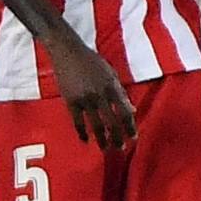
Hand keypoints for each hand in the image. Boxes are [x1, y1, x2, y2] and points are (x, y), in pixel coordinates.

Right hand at [45, 33, 135, 149]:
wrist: (67, 51)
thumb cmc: (91, 61)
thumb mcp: (111, 73)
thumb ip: (121, 92)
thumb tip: (132, 110)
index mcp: (112, 86)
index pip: (125, 112)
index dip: (130, 126)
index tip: (133, 137)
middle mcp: (100, 94)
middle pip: (112, 122)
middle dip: (118, 137)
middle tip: (121, 148)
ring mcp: (85, 99)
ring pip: (96, 125)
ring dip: (102, 139)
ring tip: (106, 149)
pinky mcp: (71, 101)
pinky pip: (78, 121)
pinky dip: (82, 133)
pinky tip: (86, 141)